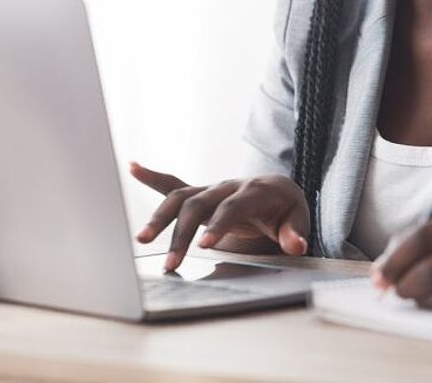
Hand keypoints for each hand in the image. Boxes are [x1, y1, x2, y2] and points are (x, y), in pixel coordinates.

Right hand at [129, 161, 309, 271]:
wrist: (278, 189)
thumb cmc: (286, 208)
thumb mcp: (298, 219)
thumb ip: (296, 232)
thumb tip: (297, 245)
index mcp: (254, 191)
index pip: (232, 208)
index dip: (219, 224)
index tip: (204, 246)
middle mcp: (227, 186)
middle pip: (199, 205)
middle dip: (182, 234)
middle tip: (172, 263)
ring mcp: (211, 188)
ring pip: (180, 198)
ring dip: (160, 218)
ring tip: (142, 239)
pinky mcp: (199, 194)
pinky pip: (173, 184)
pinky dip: (153, 177)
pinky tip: (134, 168)